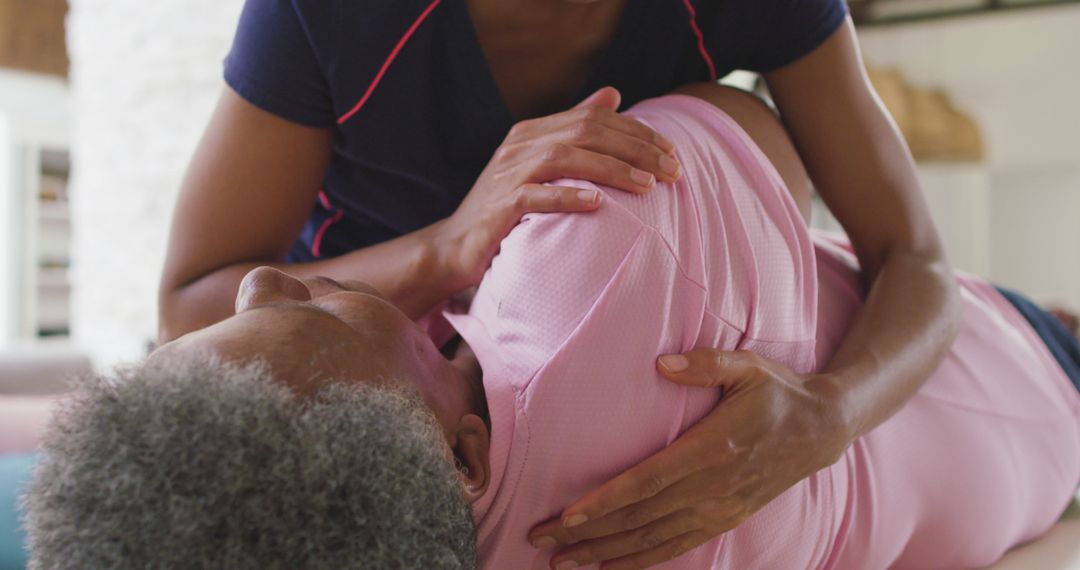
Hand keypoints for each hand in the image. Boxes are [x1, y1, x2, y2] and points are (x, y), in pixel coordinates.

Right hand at [435, 86, 681, 287]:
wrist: (456, 246)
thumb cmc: (506, 208)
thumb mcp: (541, 164)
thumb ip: (574, 130)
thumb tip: (612, 94)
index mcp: (533, 132)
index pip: (593, 119)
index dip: (636, 132)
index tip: (672, 151)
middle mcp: (519, 145)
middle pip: (584, 133)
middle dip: (635, 149)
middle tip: (673, 170)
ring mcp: (507, 175)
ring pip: (565, 159)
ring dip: (612, 170)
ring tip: (648, 186)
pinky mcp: (499, 207)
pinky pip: (537, 196)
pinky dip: (569, 197)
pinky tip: (599, 204)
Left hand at [528, 349, 851, 569]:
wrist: (824, 429)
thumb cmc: (778, 392)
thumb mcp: (748, 366)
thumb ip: (705, 364)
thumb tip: (661, 365)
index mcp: (713, 448)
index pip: (648, 482)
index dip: (606, 502)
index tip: (568, 516)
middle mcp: (713, 487)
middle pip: (640, 517)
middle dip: (587, 533)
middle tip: (541, 540)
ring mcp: (720, 508)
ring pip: (654, 539)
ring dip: (606, 553)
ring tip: (563, 561)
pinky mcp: (726, 519)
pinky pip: (678, 546)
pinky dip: (642, 561)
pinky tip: (611, 567)